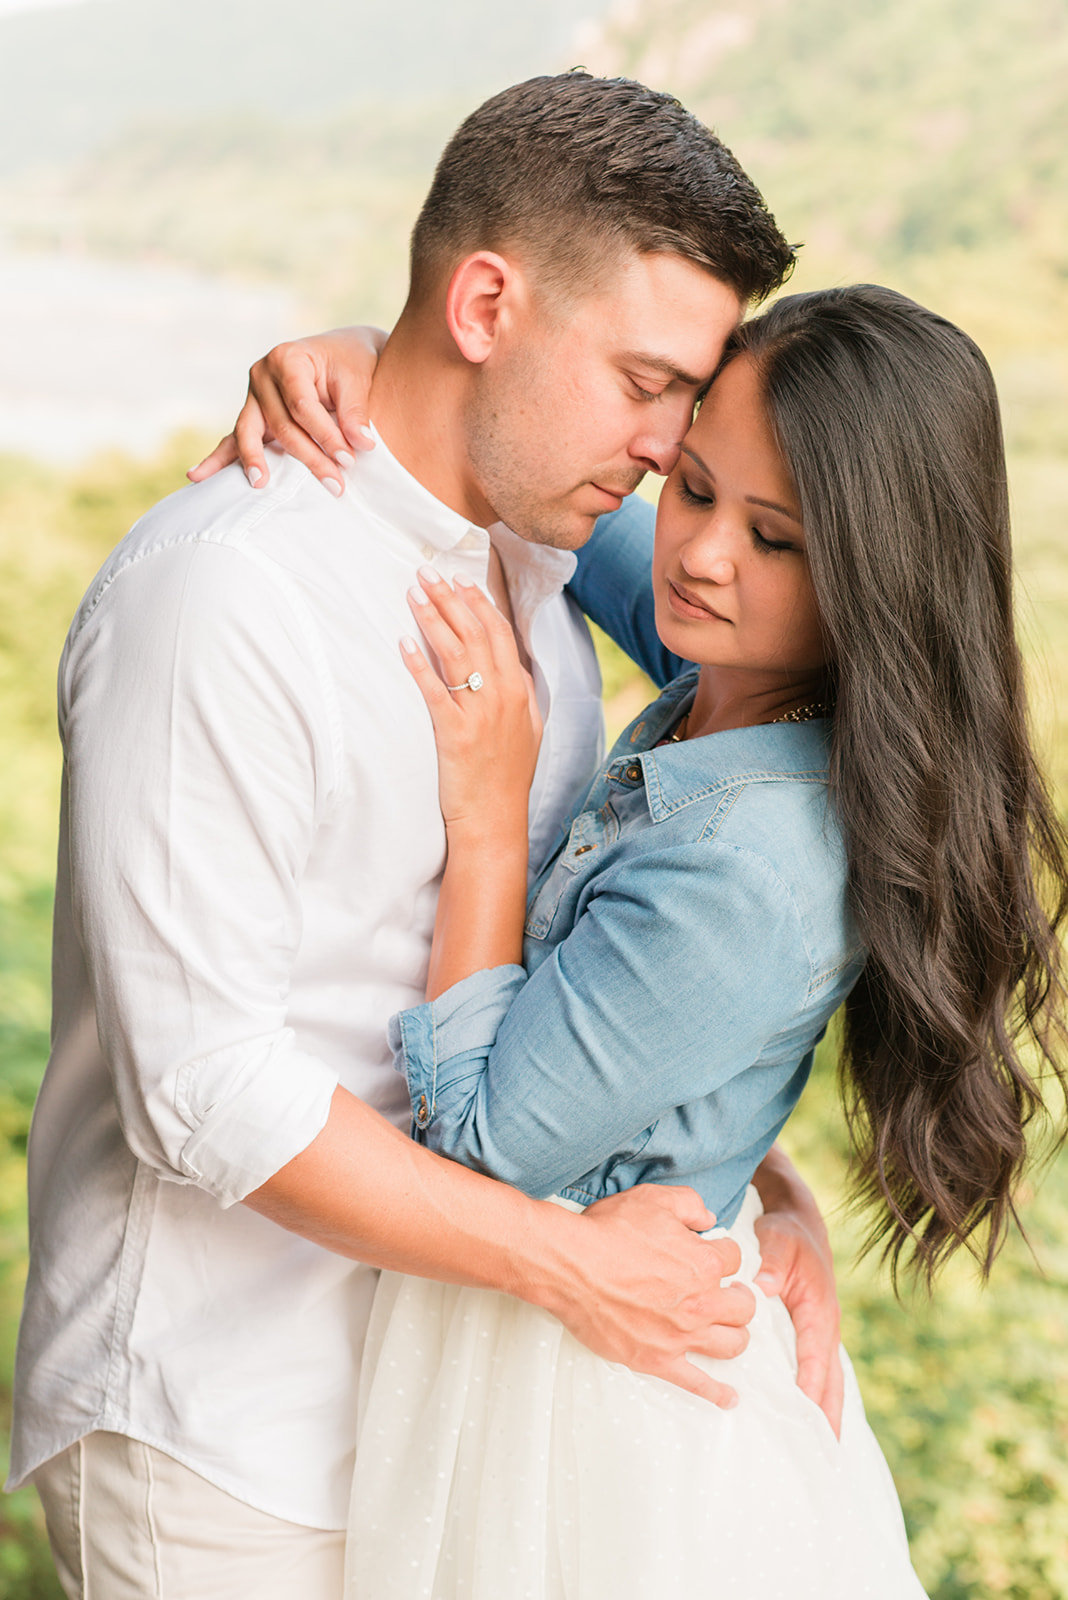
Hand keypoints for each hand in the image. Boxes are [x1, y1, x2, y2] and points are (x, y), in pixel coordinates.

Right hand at [187, 325, 386, 492]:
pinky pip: (235, 438)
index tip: (350, 459)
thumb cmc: (351, 363)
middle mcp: (263, 375)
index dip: (326, 435)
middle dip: (308, 457)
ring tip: (259, 482)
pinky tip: (197, 476)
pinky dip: (219, 459)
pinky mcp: (254, 415)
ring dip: (256, 460)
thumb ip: (356, 412)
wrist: (342, 354)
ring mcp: (253, 396)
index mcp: (287, 359)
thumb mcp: (358, 380)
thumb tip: (362, 445)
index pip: (302, 406)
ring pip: (251, 433)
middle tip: (335, 484)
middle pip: (280, 425)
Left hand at [402, 569, 541, 832]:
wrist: (496, 821)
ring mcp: (481, 714)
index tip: (461, 580)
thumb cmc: (505, 779)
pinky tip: (404, 641)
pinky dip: (419, 664)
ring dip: (433, 618)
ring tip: (413, 593)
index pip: (501, 635)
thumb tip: (509, 668)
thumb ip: (519, 696)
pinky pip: (435, 691)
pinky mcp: (455, 734)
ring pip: (456, 654)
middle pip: (477, 634)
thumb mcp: (527, 732)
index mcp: (519, 693)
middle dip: (452, 599)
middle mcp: (503, 697)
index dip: (480, 604)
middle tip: (428, 572)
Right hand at [545, 1184, 754, 1407]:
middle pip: (743, 1307)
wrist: (570, 1266)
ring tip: (727, 1327)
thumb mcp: (654, 1199)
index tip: (709, 1252)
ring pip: (732, 1343)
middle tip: (726, 1292)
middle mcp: (700, 1303)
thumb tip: (710, 1218)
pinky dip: (717, 1393)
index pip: (734, 1259)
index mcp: (704, 1263)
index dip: (721, 1251)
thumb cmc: (608, 1230)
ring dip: (736, 1333)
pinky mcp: (658, 1360)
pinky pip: (697, 1383)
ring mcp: (681, 1335)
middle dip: (738, 1295)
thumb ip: (690, 1204)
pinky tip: (730, 1398)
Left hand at [753, 1174, 842, 1434]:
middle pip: (831, 1380)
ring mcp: (820, 1333)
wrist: (799, 1221)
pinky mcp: (810, 1334)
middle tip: (826, 1455)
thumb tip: (760, 1288)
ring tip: (822, 1452)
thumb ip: (769, 1264)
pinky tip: (804, 1420)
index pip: (815, 1355)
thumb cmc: (787, 1234)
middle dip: (829, 1416)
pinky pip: (817, 1371)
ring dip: (826, 1413)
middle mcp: (824, 1328)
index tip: (805, 1414)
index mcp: (818, 1311)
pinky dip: (816, 1396)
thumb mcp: (777, 1241)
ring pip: (828, 1381)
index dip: (810, 1385)